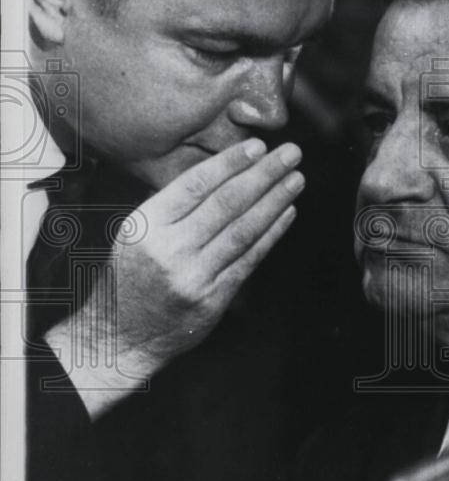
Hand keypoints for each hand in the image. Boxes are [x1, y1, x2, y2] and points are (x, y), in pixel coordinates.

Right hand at [45, 138, 303, 417]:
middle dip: (263, 174)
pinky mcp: (213, 299)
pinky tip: (287, 213)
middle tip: (291, 153)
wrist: (121, 335)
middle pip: (226, 203)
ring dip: (275, 201)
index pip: (195, 185)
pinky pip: (249, 259)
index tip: (258, 145)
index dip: (230, 163)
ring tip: (295, 179)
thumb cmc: (131, 276)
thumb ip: (173, 205)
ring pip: (243, 230)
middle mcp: (169, 249)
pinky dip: (272, 234)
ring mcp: (193, 276)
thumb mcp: (136, 233)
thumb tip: (225, 170)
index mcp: (147, 225)